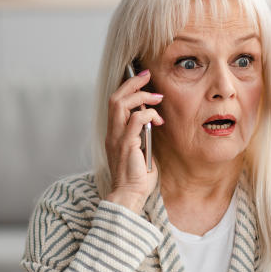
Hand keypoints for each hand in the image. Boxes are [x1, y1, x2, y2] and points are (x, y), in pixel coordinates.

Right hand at [104, 69, 163, 213]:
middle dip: (132, 83)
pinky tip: (158, 120)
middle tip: (148, 76)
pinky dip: (147, 114)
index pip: (115, 102)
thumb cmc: (137, 178)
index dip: (127, 87)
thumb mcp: (141, 151)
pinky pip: (135, 120)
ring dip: (141, 96)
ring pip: (121, 104)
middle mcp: (112, 133)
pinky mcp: (126, 144)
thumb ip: (142, 135)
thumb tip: (153, 120)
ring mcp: (117, 138)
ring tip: (157, 98)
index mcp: (114, 133)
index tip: (142, 79)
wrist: (129, 196)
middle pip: (115, 97)